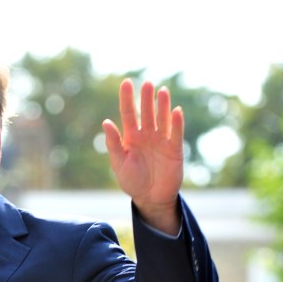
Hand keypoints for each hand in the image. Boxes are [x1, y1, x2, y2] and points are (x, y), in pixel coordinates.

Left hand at [103, 80, 182, 234]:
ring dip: (162, 106)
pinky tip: (176, 111)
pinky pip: (175, 133)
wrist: (150, 199)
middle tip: (147, 84)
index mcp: (131, 137)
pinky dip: (176, 123)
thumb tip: (106, 122)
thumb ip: (114, 143)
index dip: (127, 98)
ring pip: (162, 119)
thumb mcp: (119, 163)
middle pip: (146, 113)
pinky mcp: (174, 149)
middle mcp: (147, 135)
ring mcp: (161, 141)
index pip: (128, 113)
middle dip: (146, 99)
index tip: (126, 83)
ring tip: (162, 91)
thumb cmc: (132, 181)